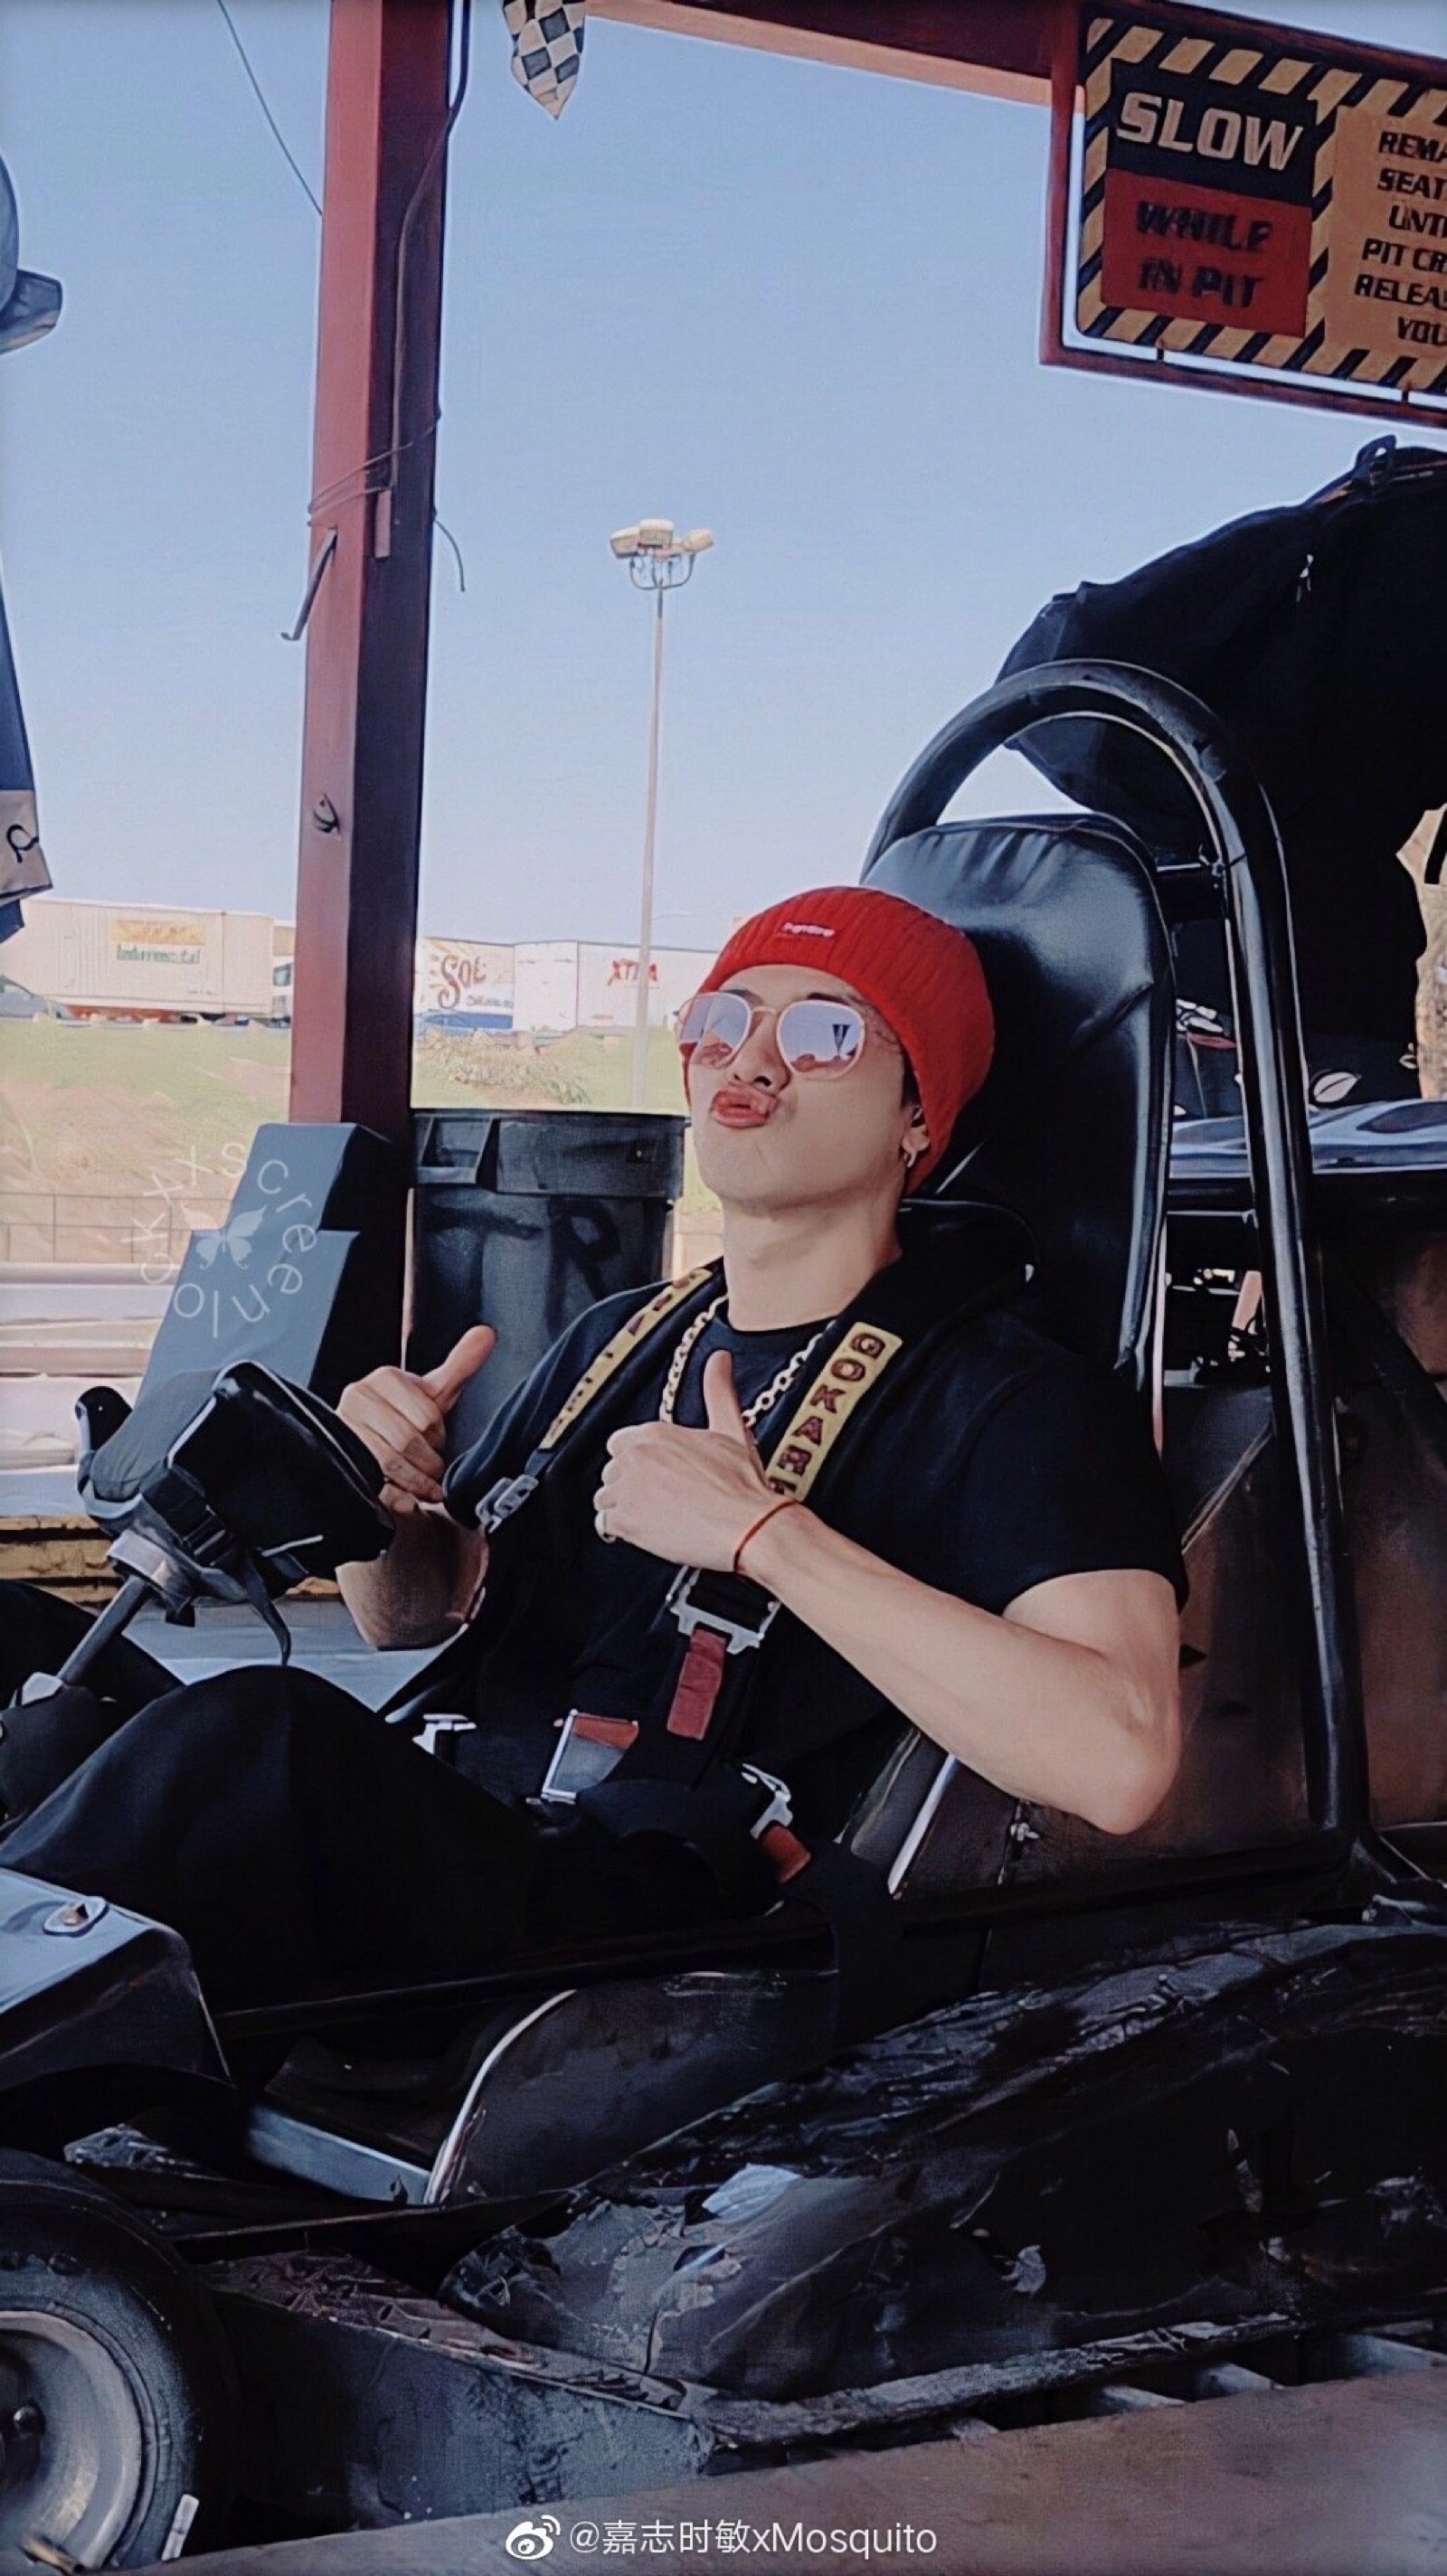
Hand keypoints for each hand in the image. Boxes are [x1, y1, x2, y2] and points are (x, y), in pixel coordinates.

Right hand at [338, 1325, 494, 1518]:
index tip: (435, 1438)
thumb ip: (460, 1364)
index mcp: (383, 1380)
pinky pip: (374, 1485)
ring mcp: (346, 1434)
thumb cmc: (404, 1418)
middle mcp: (357, 1402)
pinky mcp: (341, 1464)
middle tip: (431, 1465)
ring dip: (417, 1482)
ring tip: (425, 1484)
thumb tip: (486, 1334)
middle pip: (408, 1440)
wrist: (369, 1445)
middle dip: (428, 1460)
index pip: (426, 1415)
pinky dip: (398, 1498)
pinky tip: (408, 1500)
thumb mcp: (433, 1392)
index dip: (437, 1433)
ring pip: (392, 1463)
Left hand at [593, 1350, 773, 1572]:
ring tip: (651, 1515)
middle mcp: (636, 1457)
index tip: (653, 1472)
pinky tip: (641, 1530)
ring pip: (605, 1497)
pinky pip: (603, 1525)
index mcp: (655, 1433)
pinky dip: (618, 1530)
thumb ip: (718, 1390)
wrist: (748, 1526)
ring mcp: (627, 1490)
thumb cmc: (742, 1484)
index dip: (636, 1459)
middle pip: (611, 1470)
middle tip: (657, 1497)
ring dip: (622, 1506)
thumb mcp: (732, 1428)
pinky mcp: (625, 1522)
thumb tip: (719, 1359)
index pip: (620, 1442)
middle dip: (629, 1483)